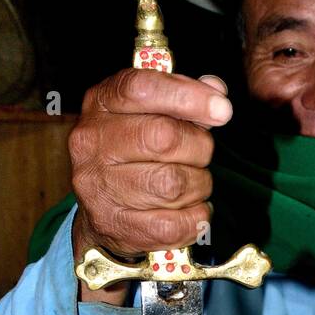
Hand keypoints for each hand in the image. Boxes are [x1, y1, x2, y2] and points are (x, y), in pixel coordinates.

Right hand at [68, 69, 231, 302]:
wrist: (100, 208)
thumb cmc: (132, 151)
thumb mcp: (148, 112)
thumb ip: (183, 97)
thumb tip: (216, 93)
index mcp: (101, 104)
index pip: (141, 89)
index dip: (187, 96)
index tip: (221, 109)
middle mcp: (92, 143)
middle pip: (164, 138)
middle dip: (199, 146)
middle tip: (202, 153)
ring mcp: (100, 187)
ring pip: (173, 184)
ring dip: (198, 184)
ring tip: (192, 183)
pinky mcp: (116, 226)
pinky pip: (176, 224)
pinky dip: (196, 216)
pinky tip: (191, 209)